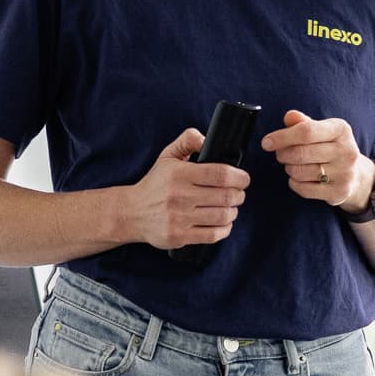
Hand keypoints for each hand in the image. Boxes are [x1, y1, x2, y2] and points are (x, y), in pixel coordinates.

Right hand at [121, 130, 250, 251]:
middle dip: (239, 194)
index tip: (244, 178)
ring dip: (233, 211)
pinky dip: (225, 229)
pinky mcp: (179, 236)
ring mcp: (179, 218)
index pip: (220, 174)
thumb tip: (207, 139)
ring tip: (230, 207)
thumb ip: (187, 141)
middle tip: (238, 193)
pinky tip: (224, 222)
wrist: (130, 213)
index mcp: (179, 174)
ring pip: (222, 216)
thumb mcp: (167, 156)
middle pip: (225, 196)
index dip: (239, 177)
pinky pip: (213, 235)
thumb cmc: (155, 184)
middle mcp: (180, 196)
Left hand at [261, 110, 371, 209]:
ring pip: (300, 172)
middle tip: (280, 154)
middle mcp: (347, 151)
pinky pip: (304, 189)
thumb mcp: (321, 130)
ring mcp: (345, 173)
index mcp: (341, 130)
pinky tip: (299, 178)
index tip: (267, 142)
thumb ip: (303, 123)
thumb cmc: (331, 147)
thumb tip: (289, 117)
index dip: (282, 137)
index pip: (306, 131)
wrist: (356, 174)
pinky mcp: (339, 192)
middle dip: (283, 154)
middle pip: (300, 153)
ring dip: (289, 169)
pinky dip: (294, 183)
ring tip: (292, 165)